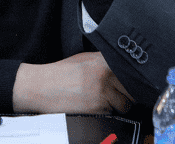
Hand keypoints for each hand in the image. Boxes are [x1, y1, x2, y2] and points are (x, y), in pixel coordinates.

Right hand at [12, 52, 133, 113]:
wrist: (42, 86)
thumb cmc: (60, 74)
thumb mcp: (84, 59)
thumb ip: (105, 62)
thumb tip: (124, 70)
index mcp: (103, 59)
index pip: (131, 71)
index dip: (133, 80)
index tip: (132, 83)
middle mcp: (105, 73)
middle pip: (132, 89)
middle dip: (126, 94)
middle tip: (113, 93)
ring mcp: (103, 91)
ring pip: (125, 104)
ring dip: (117, 106)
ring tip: (99, 100)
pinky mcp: (98, 108)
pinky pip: (113, 114)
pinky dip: (106, 113)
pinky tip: (92, 106)